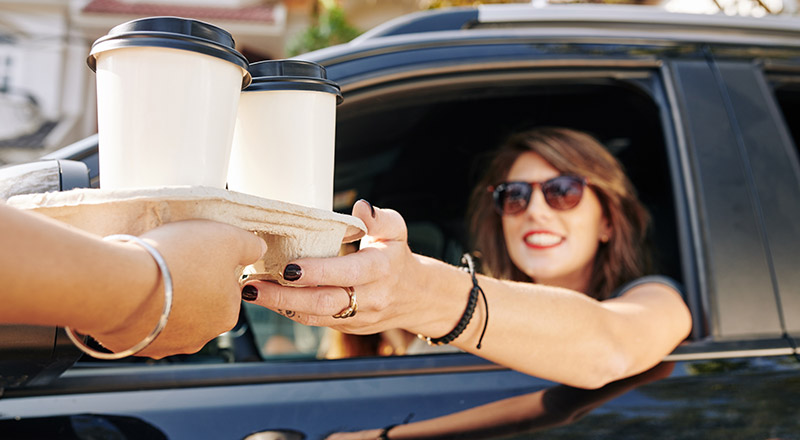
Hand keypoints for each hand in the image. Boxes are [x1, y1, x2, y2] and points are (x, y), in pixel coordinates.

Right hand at [91, 220, 265, 357]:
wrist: (120, 283)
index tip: (194, 253)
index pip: (227, 286)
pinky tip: (131, 290)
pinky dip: (137, 308)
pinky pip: (140, 323)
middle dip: (188, 283)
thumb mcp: (227, 239)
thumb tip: (258, 249)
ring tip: (148, 275)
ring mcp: (165, 345)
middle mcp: (200, 337)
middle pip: (199, 302)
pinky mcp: (134, 346)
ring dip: (162, 297)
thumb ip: (250, 245)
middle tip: (170, 261)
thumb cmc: (179, 259)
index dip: (212, 264)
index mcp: (227, 314)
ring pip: (169, 315)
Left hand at [243, 200, 438, 335]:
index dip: (316, 272)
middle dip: (284, 296)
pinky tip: (270, 299)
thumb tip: (363, 208)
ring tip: (252, 293)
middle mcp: (369, 298)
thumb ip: (381, 219)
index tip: (288, 267)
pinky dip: (291, 311)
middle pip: (323, 302)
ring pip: (315, 316)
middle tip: (253, 286)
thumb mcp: (397, 232)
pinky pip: (316, 321)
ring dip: (281, 306)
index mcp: (380, 270)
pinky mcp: (348, 328)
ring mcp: (358, 317)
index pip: (346, 273)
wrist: (418, 298)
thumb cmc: (398, 258)